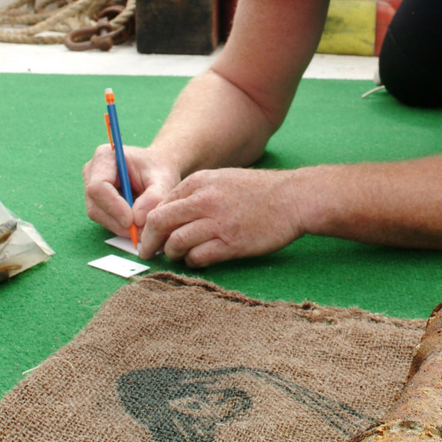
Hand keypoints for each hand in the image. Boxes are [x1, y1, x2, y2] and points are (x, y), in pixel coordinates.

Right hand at [83, 145, 180, 238]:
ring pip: (97, 215)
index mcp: (105, 156)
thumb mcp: (163, 179)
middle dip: (117, 221)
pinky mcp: (96, 201)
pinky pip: (103, 219)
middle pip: (95, 204)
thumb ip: (154, 197)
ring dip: (119, 227)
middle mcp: (92, 171)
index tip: (131, 221)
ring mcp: (91, 187)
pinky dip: (119, 226)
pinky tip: (136, 227)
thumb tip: (137, 220)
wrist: (157, 169)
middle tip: (140, 232)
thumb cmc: (159, 169)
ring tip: (142, 230)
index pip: (98, 186)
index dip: (113, 206)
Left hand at [139, 168, 305, 266]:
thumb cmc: (257, 191)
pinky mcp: (232, 244)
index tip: (148, 236)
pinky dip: (193, 261)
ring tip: (177, 256)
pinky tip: (198, 259)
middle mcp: (205, 200)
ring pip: (176, 242)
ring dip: (172, 253)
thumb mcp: (222, 180)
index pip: (160, 204)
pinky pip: (199, 257)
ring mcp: (218, 223)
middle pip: (159, 223)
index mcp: (199, 182)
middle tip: (147, 253)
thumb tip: (168, 214)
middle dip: (149, 242)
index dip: (149, 224)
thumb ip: (195, 194)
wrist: (293, 198)